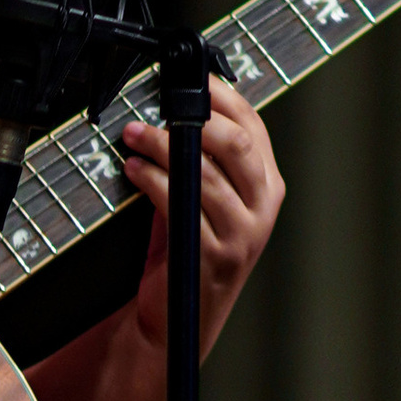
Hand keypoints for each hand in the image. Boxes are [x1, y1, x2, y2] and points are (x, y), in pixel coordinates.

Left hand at [116, 79, 285, 374]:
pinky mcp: (214, 255)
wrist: (176, 320)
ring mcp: (242, 234)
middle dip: (192, 120)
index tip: (190, 81)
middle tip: (154, 112)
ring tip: (134, 138)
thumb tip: (175, 107)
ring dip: (163, 148)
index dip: (222, 98)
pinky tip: (135, 170)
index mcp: (266, 185)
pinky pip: (182, 205)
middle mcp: (262, 208)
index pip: (253, 126)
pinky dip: (154, 182)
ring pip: (205, 174)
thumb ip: (202, 158)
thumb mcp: (203, 199)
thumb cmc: (187, 252)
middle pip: (237, 145)